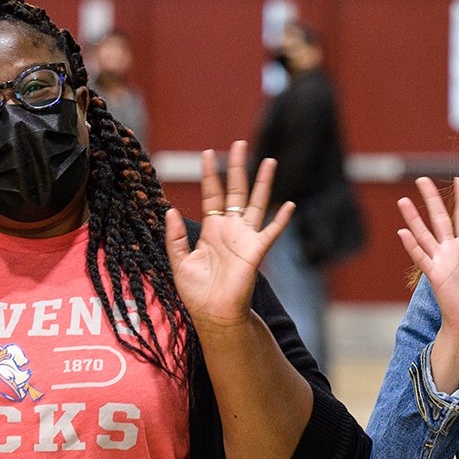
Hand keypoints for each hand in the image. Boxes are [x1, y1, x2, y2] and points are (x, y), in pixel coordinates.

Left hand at [164, 140, 291, 333]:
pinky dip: (280, 219)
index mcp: (211, 229)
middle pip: (235, 191)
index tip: (208, 153)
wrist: (213, 315)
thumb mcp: (178, 262)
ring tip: (268, 161)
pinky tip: (289, 205)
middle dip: (237, 167)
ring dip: (262, 183)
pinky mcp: (256, 251)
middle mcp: (230, 229)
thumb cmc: (197, 293)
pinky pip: (271, 232)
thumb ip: (174, 237)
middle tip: (239, 143)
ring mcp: (245, 238)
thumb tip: (170, 210)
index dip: (210, 174)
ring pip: (256, 203)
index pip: (212, 194)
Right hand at [397, 176, 458, 339]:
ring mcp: (440, 261)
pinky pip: (421, 257)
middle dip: (431, 199)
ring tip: (404, 201)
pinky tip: (403, 232)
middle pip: (439, 219)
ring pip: (425, 234)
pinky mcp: (434, 275)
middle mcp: (451, 251)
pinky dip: (412, 246)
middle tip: (422, 180)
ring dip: (414, 218)